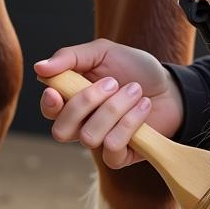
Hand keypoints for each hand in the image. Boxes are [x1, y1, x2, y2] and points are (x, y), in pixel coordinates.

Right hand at [34, 39, 183, 168]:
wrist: (171, 87)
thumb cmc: (134, 69)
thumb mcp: (103, 52)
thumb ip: (69, 57)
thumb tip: (38, 68)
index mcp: (71, 99)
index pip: (48, 111)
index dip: (49, 105)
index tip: (56, 92)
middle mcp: (81, 124)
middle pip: (62, 130)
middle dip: (86, 103)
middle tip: (113, 82)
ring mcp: (99, 142)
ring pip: (89, 136)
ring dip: (116, 109)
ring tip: (136, 91)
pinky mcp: (119, 156)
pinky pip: (111, 148)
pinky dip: (130, 123)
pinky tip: (143, 108)